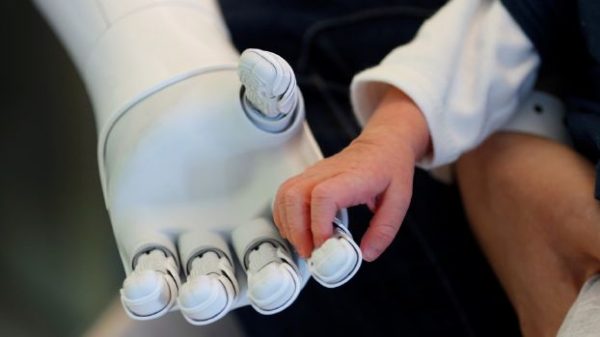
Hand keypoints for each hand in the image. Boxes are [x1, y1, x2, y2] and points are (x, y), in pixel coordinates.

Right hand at [273, 87, 430, 260]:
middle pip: (295, 196)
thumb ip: (384, 230)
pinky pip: (285, 195)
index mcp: (354, 176)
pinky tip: (298, 231)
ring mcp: (314, 173)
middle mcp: (328, 172)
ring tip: (304, 244)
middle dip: (297, 230)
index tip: (325, 244)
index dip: (319, 224)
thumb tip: (366, 254)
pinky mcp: (307, 177)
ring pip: (285, 195)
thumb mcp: (400, 201)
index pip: (324, 196)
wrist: (383, 145)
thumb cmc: (389, 167)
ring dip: (288, 225)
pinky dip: (285, 217)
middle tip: (310, 252)